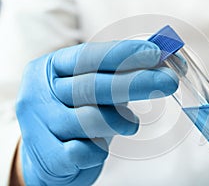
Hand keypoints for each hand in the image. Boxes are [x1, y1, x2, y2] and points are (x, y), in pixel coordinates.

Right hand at [16, 40, 177, 184]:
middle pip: (92, 86)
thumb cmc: (77, 114)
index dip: (123, 54)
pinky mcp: (48, 156)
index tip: (156, 53)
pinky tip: (99, 147)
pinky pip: (85, 152)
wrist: (48, 156)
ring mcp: (38, 125)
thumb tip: (164, 60)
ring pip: (91, 119)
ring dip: (119, 122)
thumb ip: (119, 73)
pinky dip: (100, 150)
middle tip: (169, 81)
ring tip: (130, 125)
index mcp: (49, 68)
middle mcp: (38, 92)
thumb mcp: (91, 88)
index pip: (88, 56)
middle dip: (137, 83)